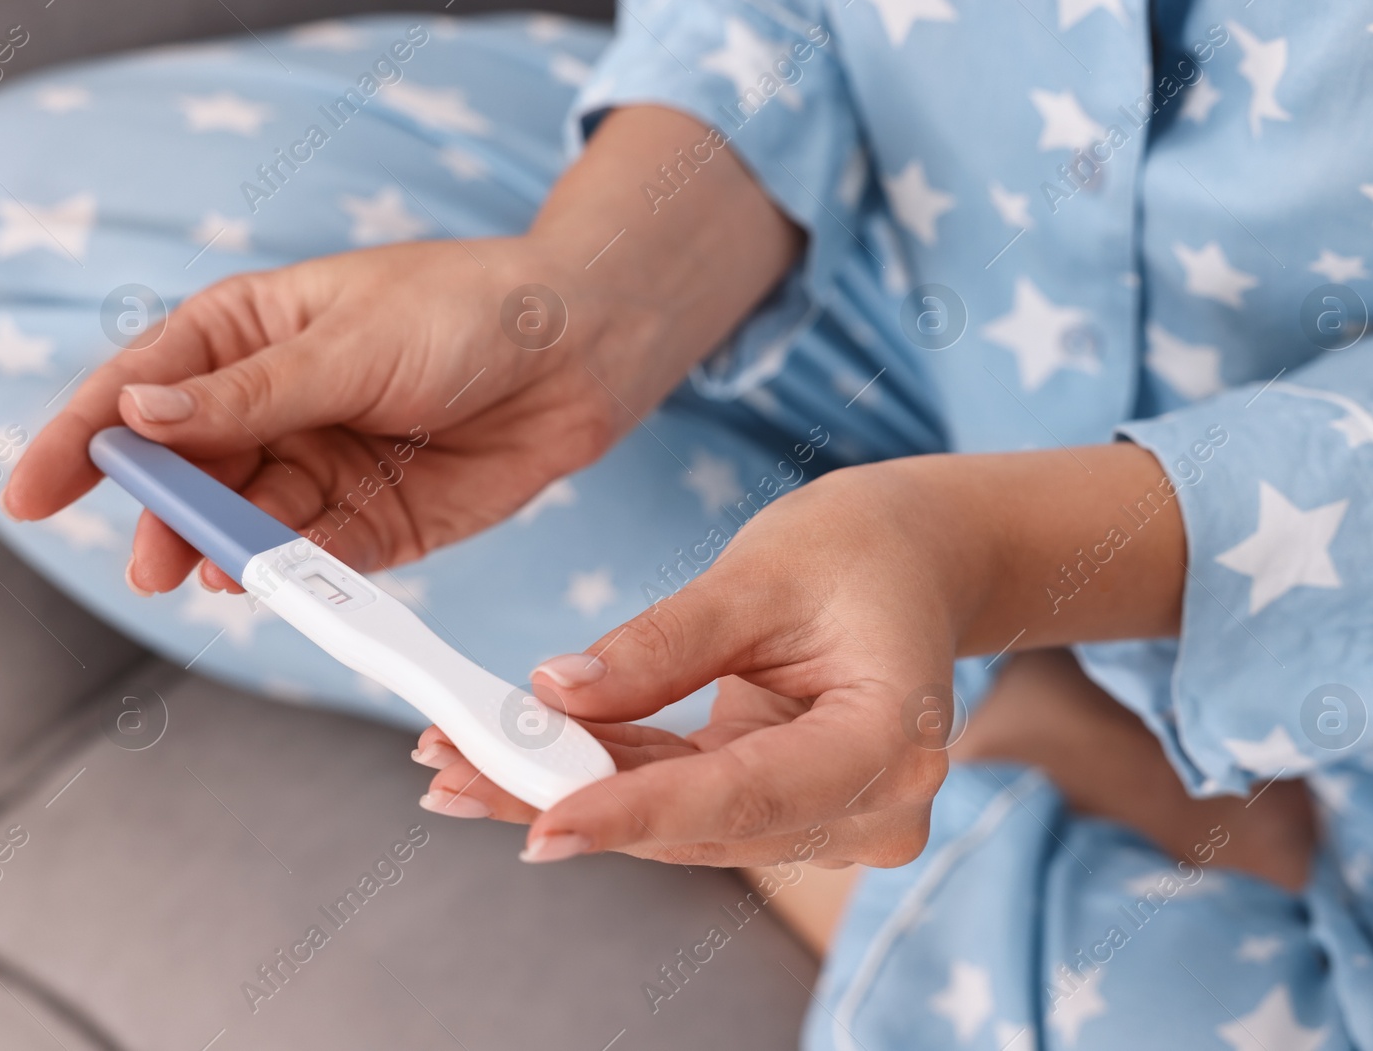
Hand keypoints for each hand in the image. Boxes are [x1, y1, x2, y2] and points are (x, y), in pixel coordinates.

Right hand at [1, 106, 800, 591]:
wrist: (581, 353)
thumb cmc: (468, 312)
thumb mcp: (351, 342)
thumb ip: (251, 396)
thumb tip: (140, 418)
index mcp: (249, 332)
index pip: (142, 387)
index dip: (82, 438)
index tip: (32, 493)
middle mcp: (274, 405)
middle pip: (188, 471)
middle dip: (163, 515)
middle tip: (151, 560)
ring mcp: (321, 464)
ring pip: (246, 522)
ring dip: (225, 552)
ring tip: (212, 575)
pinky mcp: (374, 520)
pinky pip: (315, 556)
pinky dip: (292, 575)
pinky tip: (275, 584)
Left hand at [415, 461, 961, 866]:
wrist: (919, 559)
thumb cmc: (863, 549)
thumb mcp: (761, 574)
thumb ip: (663, 645)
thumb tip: (557, 693)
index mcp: (890, 743)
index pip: (746, 791)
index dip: (637, 812)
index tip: (540, 823)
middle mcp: (870, 807)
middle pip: (697, 821)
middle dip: (568, 798)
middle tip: (453, 771)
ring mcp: (832, 819)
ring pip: (679, 821)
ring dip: (570, 792)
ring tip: (459, 760)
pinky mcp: (788, 807)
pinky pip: (685, 800)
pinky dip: (605, 779)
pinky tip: (518, 760)